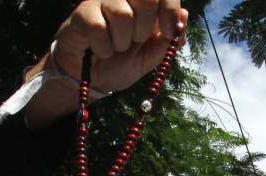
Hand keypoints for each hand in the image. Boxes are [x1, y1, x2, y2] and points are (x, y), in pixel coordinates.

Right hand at [52, 0, 186, 92]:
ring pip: (122, 14)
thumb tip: (183, 15)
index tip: (169, 34)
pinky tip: (99, 50)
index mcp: (143, 4)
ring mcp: (101, 1)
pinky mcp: (82, 13)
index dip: (170, 10)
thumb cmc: (122, 62)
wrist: (92, 79)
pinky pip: (99, 27)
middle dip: (145, 28)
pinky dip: (103, 48)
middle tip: (136, 42)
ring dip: (122, 42)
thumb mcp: (152, 56)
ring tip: (115, 48)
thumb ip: (169, 39)